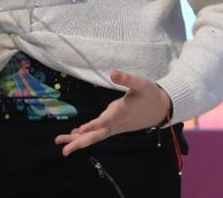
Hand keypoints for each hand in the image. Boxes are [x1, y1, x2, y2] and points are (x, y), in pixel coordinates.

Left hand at [54, 70, 170, 156]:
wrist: (161, 109)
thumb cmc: (150, 94)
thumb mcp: (141, 83)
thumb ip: (127, 78)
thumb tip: (113, 72)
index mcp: (120, 113)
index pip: (104, 122)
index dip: (92, 125)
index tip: (79, 130)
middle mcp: (115, 123)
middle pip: (95, 136)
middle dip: (78, 142)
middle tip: (63, 149)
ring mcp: (115, 126)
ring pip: (94, 135)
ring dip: (78, 139)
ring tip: (61, 141)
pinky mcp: (115, 126)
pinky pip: (98, 132)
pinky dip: (87, 133)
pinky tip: (76, 132)